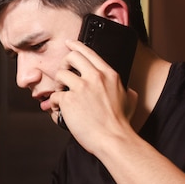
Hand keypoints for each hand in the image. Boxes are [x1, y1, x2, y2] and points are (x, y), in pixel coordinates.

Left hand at [51, 39, 137, 153]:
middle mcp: (95, 77)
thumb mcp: (130, 101)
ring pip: (60, 75)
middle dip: (64, 64)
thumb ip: (127, 91)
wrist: (114, 139)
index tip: (69, 43)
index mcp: (109, 75)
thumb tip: (129, 91)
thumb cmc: (120, 124)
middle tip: (64, 75)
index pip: (89, 53)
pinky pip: (55, 96)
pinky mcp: (69, 100)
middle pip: (71, 57)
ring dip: (58, 85)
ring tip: (62, 96)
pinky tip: (59, 111)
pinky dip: (54, 104)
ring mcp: (81, 88)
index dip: (76, 46)